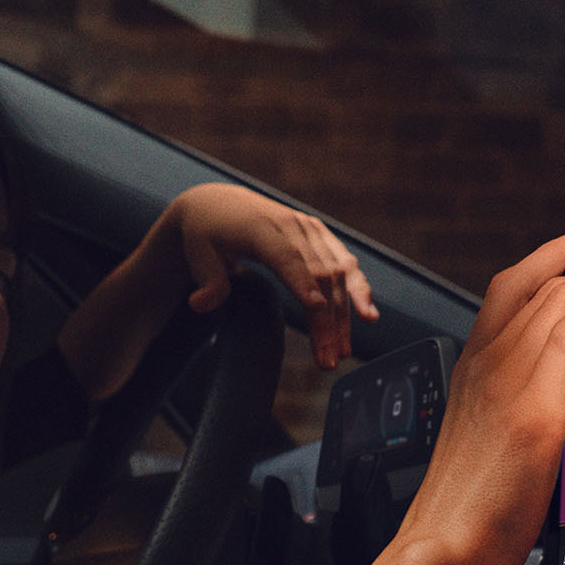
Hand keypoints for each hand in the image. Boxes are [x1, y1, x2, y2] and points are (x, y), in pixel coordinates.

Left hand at [168, 183, 378, 368]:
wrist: (220, 204)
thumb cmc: (206, 233)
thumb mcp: (197, 253)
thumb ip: (206, 279)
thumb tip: (200, 304)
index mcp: (260, 227)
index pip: (284, 256)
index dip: (301, 281)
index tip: (316, 308)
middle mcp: (291, 225)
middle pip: (318, 273)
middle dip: (326, 320)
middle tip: (327, 360)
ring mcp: (310, 230)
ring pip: (337, 273)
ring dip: (344, 315)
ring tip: (341, 353)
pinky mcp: (321, 238)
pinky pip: (345, 265)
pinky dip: (358, 290)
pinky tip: (367, 317)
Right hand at [399, 222, 564, 564]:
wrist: (443, 546)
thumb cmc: (466, 511)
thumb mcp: (489, 448)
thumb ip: (513, 415)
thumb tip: (545, 414)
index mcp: (473, 371)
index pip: (516, 292)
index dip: (557, 260)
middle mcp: (486, 362)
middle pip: (549, 288)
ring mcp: (506, 378)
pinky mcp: (532, 403)